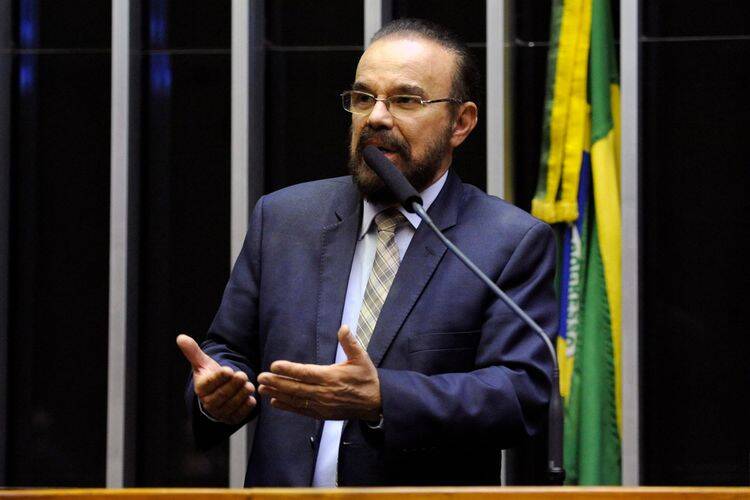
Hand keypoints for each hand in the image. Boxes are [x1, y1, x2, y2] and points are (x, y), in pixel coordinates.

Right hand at [176, 334, 255, 424]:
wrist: (218, 391)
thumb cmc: (210, 375)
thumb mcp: (203, 363)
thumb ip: (193, 351)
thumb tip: (180, 337)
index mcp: (201, 388)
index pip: (209, 384)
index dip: (220, 377)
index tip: (229, 370)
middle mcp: (208, 403)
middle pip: (221, 395)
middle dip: (233, 385)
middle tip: (243, 375)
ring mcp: (219, 412)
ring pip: (231, 405)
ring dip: (241, 395)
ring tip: (249, 385)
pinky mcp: (230, 419)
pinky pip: (238, 415)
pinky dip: (245, 408)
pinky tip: (251, 399)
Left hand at [257, 325, 380, 420]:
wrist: (376, 403)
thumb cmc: (367, 378)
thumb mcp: (361, 358)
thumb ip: (350, 343)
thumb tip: (344, 327)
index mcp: (331, 377)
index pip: (306, 372)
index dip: (289, 369)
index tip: (274, 365)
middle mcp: (324, 392)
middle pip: (296, 387)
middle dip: (276, 382)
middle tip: (260, 377)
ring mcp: (322, 405)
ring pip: (295, 399)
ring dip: (277, 393)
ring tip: (262, 388)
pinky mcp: (322, 414)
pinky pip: (301, 410)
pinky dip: (287, 406)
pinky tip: (275, 402)